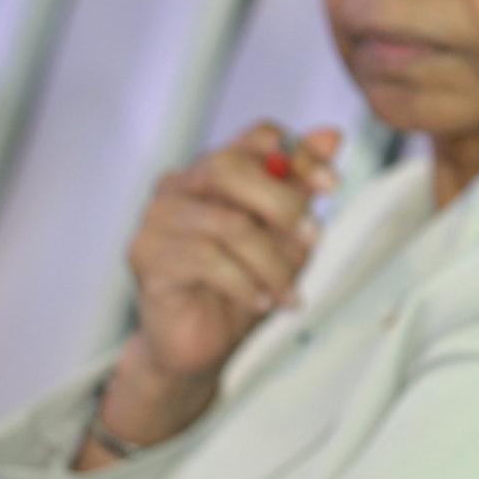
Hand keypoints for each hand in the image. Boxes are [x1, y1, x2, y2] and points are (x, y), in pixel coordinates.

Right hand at [110, 123, 340, 437]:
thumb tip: (332, 135)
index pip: (257, 137)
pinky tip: (260, 302)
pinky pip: (207, 261)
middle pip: (229, 167)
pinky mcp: (145, 254)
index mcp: (217, 168)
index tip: (332, 186)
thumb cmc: (246, 281)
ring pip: (227, 224)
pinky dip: (246, 284)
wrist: (203, 343)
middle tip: (313, 239)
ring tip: (287, 292)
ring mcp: (158, 217)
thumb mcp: (288, 234)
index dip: (299, 155)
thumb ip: (302, 186)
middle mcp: (181, 183)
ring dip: (271, 263)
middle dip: (281, 203)